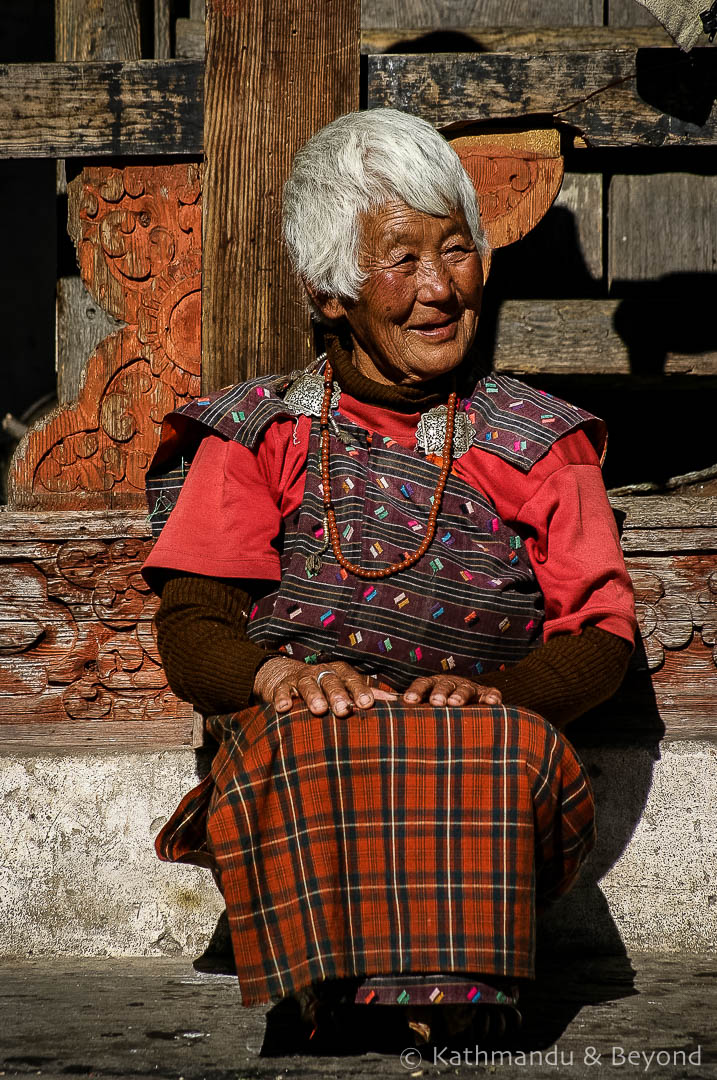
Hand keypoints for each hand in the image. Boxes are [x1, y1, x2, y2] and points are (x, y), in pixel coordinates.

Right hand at [253, 657, 396, 716]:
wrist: (285, 676)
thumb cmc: (324, 686)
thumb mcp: (345, 686)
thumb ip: (367, 694)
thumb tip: (398, 702)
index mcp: (340, 673)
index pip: (353, 680)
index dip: (360, 691)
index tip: (368, 704)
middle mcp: (322, 673)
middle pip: (331, 682)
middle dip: (338, 695)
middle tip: (343, 710)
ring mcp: (302, 678)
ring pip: (308, 685)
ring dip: (313, 696)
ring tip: (318, 710)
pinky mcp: (282, 685)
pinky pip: (281, 691)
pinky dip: (282, 698)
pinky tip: (283, 709)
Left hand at [403, 675, 501, 707]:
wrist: (460, 710)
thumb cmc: (433, 712)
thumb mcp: (418, 710)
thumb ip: (399, 711)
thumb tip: (371, 708)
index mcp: (430, 686)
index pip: (422, 684)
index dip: (416, 691)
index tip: (409, 701)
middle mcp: (449, 684)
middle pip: (443, 685)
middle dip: (439, 693)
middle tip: (435, 703)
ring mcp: (469, 688)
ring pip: (465, 688)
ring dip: (460, 695)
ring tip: (455, 704)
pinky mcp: (487, 695)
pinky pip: (491, 693)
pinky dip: (491, 697)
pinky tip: (492, 703)